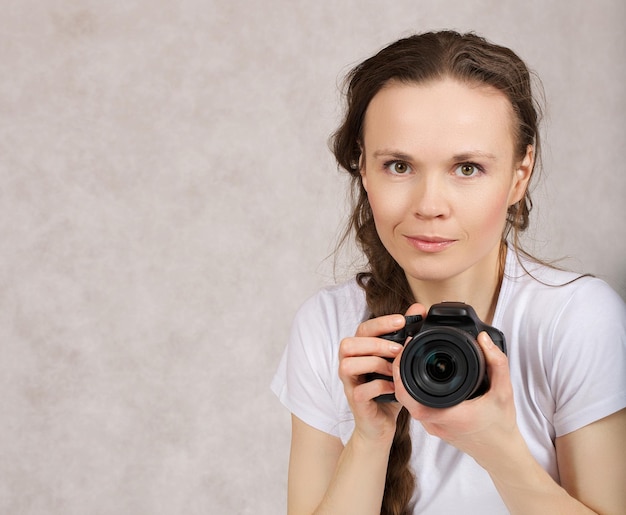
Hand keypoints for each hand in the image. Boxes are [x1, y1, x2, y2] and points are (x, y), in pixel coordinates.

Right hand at [338, 304, 426, 443]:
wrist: (380, 425)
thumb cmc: (388, 389)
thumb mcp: (399, 360)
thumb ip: (405, 334)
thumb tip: (418, 309)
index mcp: (359, 351)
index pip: (362, 328)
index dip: (380, 322)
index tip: (402, 320)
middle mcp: (348, 363)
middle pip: (347, 343)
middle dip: (375, 344)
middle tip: (397, 349)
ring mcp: (349, 383)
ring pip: (347, 365)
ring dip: (373, 364)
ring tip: (393, 370)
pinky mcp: (355, 401)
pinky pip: (360, 390)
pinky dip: (380, 387)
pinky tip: (394, 388)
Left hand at [392, 330, 519, 467]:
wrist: (501, 453)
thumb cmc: (501, 426)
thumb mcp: (504, 391)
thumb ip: (497, 362)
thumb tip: (483, 339)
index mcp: (447, 414)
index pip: (408, 392)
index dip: (400, 369)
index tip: (406, 348)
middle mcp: (434, 422)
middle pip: (403, 394)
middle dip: (400, 369)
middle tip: (407, 348)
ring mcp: (432, 426)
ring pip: (408, 400)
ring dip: (405, 379)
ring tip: (412, 357)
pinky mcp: (434, 426)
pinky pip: (416, 405)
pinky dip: (414, 389)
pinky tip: (421, 375)